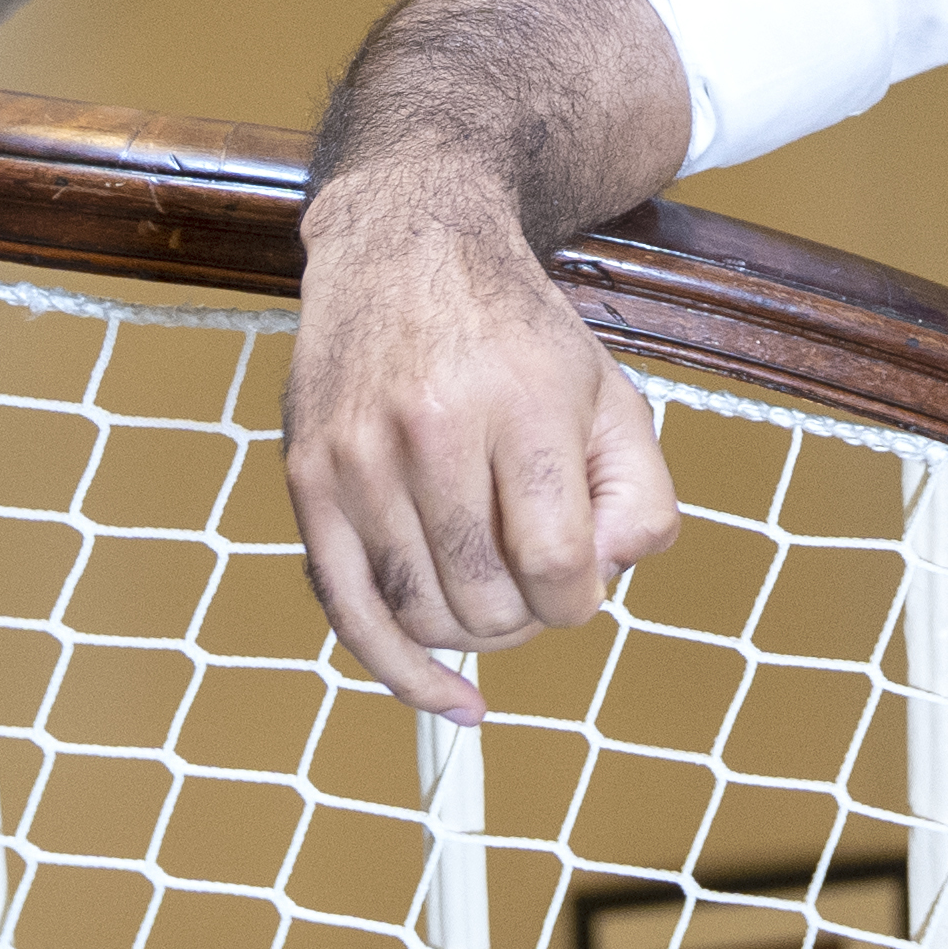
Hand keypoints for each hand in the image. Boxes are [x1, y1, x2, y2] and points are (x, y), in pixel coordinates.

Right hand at [281, 176, 681, 721]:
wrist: (406, 248)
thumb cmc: (518, 335)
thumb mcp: (612, 394)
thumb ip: (640, 494)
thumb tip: (607, 578)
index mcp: (521, 403)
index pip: (556, 561)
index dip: (581, 597)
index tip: (582, 576)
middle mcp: (431, 428)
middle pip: (487, 600)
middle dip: (529, 614)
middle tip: (536, 573)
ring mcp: (357, 456)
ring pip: (422, 614)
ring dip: (472, 633)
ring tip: (493, 590)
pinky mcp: (307, 478)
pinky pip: (347, 611)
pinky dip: (400, 673)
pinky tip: (450, 700)